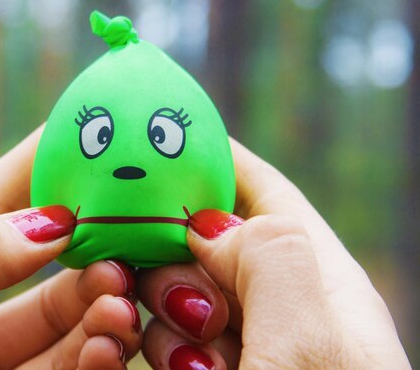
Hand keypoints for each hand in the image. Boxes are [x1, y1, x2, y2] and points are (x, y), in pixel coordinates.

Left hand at [0, 128, 141, 369]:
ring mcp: (2, 369)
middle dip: (90, 247)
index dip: (38, 169)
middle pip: (47, 269)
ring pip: (73, 323)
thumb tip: (51, 219)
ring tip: (120, 294)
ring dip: (105, 303)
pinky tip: (112, 343)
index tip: (87, 133)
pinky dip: (104, 354)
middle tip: (125, 234)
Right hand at [138, 139, 410, 369]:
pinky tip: (180, 368)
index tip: (169, 135)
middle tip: (166, 280)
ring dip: (164, 309)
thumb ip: (267, 260)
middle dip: (175, 250)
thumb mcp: (308, 342)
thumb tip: (209, 226)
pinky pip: (172, 339)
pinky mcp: (218, 369)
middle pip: (212, 240)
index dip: (222, 158)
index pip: (268, 193)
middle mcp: (284, 307)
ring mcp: (251, 344)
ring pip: (182, 291)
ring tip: (187, 354)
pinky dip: (160, 345)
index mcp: (323, 282)